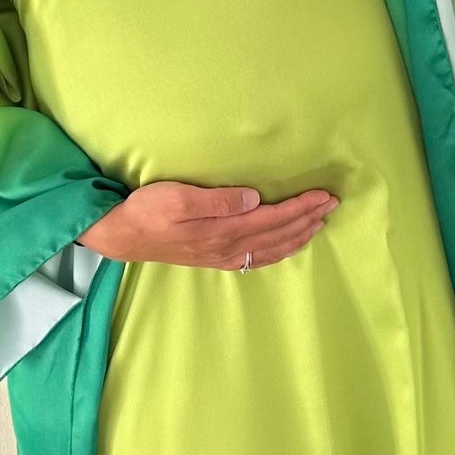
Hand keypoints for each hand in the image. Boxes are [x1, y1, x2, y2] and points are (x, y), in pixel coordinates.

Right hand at [78, 180, 337, 268]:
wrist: (123, 237)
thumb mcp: (179, 196)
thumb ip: (218, 199)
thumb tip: (255, 199)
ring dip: (298, 236)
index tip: (324, 195)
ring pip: (272, 249)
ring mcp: (223, 257)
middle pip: (279, 234)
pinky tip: (286, 247)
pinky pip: (257, 259)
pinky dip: (278, 252)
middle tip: (332, 205)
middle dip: (308, 219)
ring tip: (318, 225)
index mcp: (224, 230)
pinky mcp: (216, 259)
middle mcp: (229, 247)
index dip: (302, 207)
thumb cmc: (147, 210)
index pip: (274, 217)